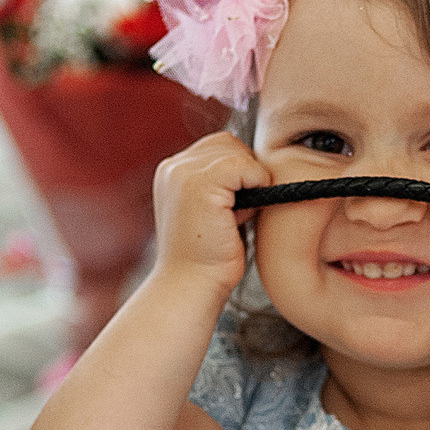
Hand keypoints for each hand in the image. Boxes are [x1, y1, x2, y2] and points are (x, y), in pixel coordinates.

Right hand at [149, 131, 268, 297]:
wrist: (191, 286)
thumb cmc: (209, 258)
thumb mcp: (214, 211)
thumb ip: (225, 185)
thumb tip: (256, 167)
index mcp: (172, 172)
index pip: (218, 146)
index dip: (237, 172)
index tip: (231, 208)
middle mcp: (172, 167)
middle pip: (229, 143)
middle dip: (244, 174)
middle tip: (235, 214)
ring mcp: (182, 172)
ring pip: (237, 152)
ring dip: (249, 182)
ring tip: (234, 216)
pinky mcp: (198, 183)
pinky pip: (244, 165)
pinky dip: (254, 186)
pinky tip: (240, 215)